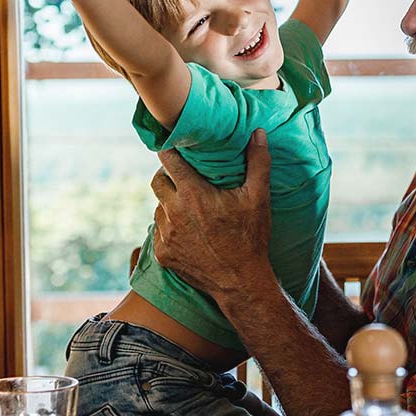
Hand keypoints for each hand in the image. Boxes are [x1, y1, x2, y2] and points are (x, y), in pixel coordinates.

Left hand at [151, 131, 272, 298]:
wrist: (241, 282)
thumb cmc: (251, 237)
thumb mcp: (258, 197)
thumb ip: (258, 162)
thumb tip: (258, 132)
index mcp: (193, 193)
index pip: (168, 159)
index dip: (171, 149)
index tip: (176, 146)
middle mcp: (173, 212)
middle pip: (157, 181)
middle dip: (168, 175)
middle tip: (184, 177)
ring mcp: (165, 235)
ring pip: (158, 207)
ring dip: (170, 203)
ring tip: (189, 206)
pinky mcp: (163, 254)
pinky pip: (159, 232)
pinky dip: (170, 227)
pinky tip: (188, 230)